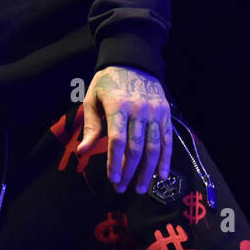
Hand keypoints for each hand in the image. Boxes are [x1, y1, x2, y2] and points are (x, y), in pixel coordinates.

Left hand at [77, 65, 172, 193]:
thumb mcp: (93, 99)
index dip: (115, 162)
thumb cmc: (108, 82)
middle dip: (128, 172)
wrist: (132, 60)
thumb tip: (82, 151)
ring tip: (140, 188)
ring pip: (153, 147)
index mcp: (118, 106)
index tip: (112, 179)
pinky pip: (167, 140)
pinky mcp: (165, 114)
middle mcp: (139, 110)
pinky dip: (165, 159)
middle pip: (135, 148)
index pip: (117, 140)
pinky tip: (161, 176)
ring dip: (147, 171)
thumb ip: (91, 126)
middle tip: (122, 188)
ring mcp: (155, 112)